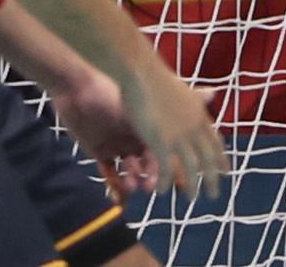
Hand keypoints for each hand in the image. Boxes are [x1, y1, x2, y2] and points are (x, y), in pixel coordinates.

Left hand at [51, 70, 158, 197]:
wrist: (77, 89)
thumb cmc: (112, 94)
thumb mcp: (141, 108)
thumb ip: (166, 122)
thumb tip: (208, 108)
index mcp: (149, 123)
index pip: (163, 149)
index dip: (167, 165)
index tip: (170, 180)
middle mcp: (136, 135)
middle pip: (148, 162)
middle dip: (150, 175)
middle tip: (150, 187)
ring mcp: (117, 144)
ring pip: (130, 170)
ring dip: (132, 180)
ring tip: (130, 184)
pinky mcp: (99, 150)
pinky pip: (109, 172)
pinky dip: (114, 186)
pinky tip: (118, 196)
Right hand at [118, 60, 228, 198]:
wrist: (143, 73)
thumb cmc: (158, 78)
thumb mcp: (185, 89)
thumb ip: (198, 98)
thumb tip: (213, 93)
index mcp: (200, 115)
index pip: (216, 142)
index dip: (222, 159)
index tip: (228, 172)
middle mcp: (194, 127)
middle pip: (207, 159)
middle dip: (213, 178)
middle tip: (215, 195)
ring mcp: (179, 135)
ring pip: (191, 168)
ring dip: (192, 186)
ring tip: (191, 199)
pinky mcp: (161, 141)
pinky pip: (166, 168)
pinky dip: (165, 181)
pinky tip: (163, 191)